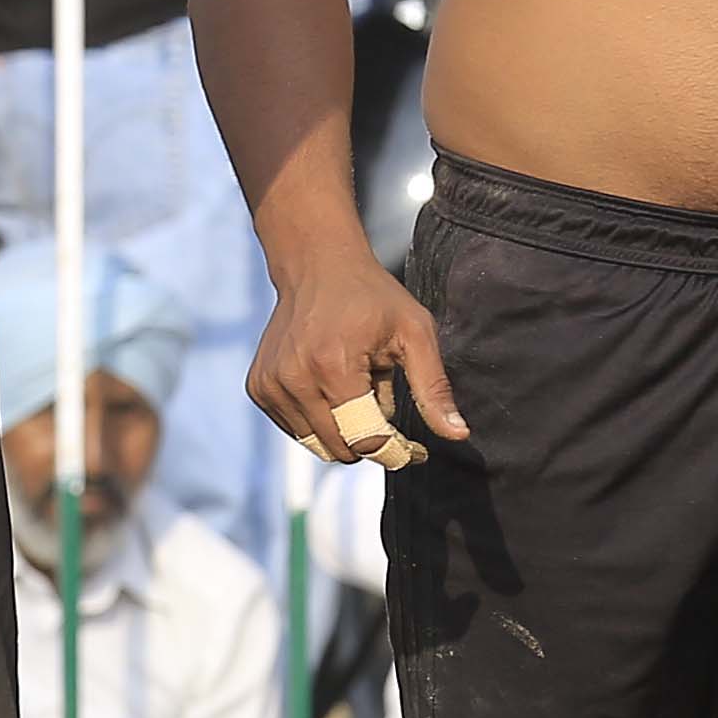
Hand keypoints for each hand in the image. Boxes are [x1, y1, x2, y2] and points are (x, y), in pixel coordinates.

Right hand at [252, 227, 461, 469]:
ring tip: (354, 386)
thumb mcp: (415, 334)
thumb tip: (458, 435)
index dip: (396, 451)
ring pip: (317, 445)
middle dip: (369, 438)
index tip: (416, 447)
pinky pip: (297, 431)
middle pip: (341, 450)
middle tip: (384, 403)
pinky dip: (320, 420)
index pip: (365, 441)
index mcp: (333, 367)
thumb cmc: (372, 297)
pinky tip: (330, 385)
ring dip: (343, 428)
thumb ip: (434, 389)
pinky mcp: (259, 389)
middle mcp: (294, 380)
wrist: (316, 266)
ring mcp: (270, 386)